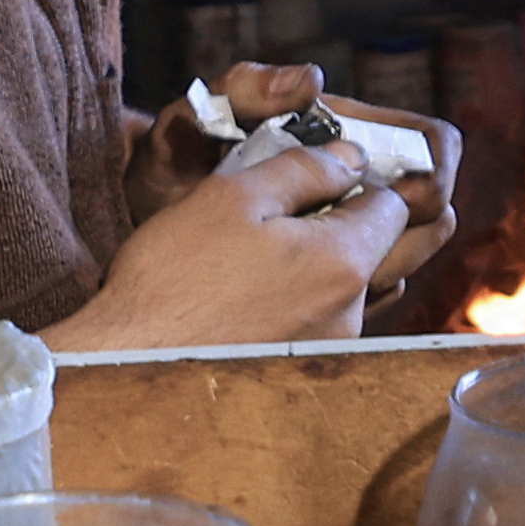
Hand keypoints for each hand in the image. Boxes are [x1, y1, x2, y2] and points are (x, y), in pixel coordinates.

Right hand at [56, 113, 438, 350]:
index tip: (334, 167)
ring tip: (293, 236)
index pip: (395, 205)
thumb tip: (351, 157)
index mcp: (343, 262)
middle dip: (373, 217)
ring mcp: (330, 348)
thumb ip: (304, 169)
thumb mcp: (233, 197)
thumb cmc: (173, 276)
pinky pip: (335, 319)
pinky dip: (321, 293)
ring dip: (345, 257)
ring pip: (366, 288)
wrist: (130, 359)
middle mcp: (350, 313)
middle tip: (330, 196)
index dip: (367, 177)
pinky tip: (276, 281)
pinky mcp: (302, 368)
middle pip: (395, 251)